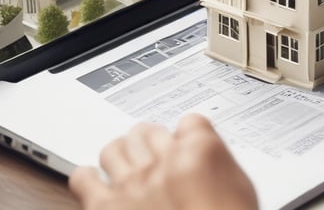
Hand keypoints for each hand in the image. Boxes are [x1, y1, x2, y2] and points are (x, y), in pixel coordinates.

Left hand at [69, 114, 257, 209]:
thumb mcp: (240, 189)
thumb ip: (218, 165)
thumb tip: (204, 160)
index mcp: (198, 151)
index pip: (189, 122)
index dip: (186, 136)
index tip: (185, 144)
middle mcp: (162, 162)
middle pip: (146, 130)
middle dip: (151, 143)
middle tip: (155, 157)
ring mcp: (132, 184)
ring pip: (114, 147)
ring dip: (122, 156)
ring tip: (127, 169)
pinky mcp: (106, 208)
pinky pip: (83, 178)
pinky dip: (88, 178)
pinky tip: (98, 185)